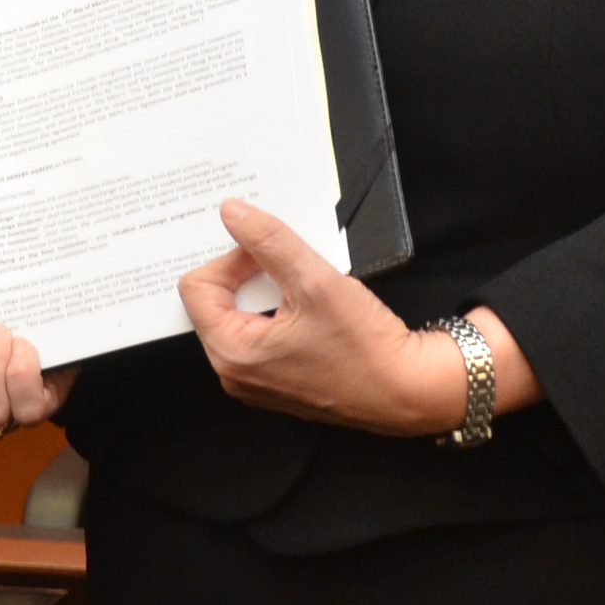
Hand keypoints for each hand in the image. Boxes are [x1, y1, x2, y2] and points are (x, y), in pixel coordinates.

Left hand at [176, 198, 538, 436]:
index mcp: (231, 353)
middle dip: (248, 274)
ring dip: (267, 291)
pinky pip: (261, 334)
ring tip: (303, 285)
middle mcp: (235, 373)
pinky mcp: (278, 380)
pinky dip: (280, 312)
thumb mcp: (315, 281)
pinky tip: (312, 308)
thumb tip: (232, 213)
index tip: (265, 252)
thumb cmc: (365, 348)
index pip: (197, 287)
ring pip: (241, 315)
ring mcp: (256, 381)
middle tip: (286, 262)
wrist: (408, 391)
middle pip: (216, 301)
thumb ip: (268, 241)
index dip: (229, 259)